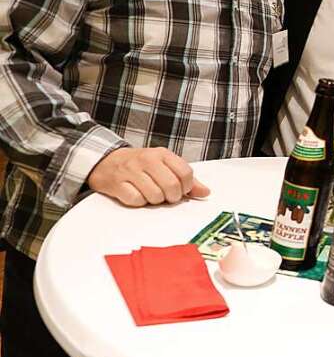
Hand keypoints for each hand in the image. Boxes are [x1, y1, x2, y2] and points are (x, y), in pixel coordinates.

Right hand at [87, 147, 209, 206]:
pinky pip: (136, 200)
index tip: (181, 190)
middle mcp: (147, 159)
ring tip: (150, 194)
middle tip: (166, 196)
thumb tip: (206, 192)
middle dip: (172, 197)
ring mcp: (131, 171)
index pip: (185, 173)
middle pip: (172, 186)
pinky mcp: (117, 184)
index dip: (187, 187)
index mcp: (162, 154)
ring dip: (155, 200)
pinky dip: (139, 202)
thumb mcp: (165, 165)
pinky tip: (136, 195)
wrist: (105, 161)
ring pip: (155, 195)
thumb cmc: (140, 165)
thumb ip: (186, 178)